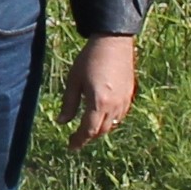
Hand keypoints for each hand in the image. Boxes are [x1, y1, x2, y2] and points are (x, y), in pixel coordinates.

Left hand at [59, 34, 137, 149]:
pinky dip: (110, 120)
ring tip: (88, 128)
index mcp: (98, 103)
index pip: (88, 130)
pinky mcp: (130, 95)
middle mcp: (114, 105)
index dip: (79, 141)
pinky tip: (102, 116)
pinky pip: (120, 115)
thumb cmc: (89, 59)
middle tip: (77, 138)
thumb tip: (61, 122)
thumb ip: (68, 104)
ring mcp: (124, 101)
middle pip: (101, 131)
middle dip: (88, 137)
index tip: (71, 147)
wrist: (113, 42)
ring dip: (99, 129)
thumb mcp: (73, 81)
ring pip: (112, 124)